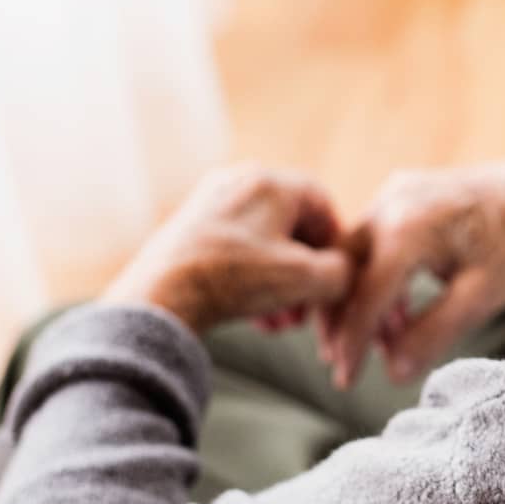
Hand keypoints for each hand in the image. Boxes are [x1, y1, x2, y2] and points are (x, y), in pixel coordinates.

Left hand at [103, 164, 353, 333]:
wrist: (160, 297)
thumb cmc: (235, 280)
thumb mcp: (306, 279)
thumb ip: (341, 271)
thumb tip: (344, 272)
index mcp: (270, 181)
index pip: (322, 203)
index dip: (336, 243)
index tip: (336, 277)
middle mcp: (238, 182)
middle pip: (290, 226)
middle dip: (304, 272)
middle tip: (306, 308)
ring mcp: (209, 203)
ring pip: (262, 242)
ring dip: (279, 282)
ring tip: (279, 322)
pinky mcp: (187, 228)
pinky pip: (234, 250)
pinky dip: (251, 279)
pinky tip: (253, 316)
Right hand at [322, 125, 504, 387]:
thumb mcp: (480, 298)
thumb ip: (433, 334)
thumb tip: (393, 373)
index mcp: (407, 231)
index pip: (364, 297)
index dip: (352, 344)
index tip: (345, 380)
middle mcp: (390, 205)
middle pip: (343, 271)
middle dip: (338, 321)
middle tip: (342, 364)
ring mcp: (393, 194)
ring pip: (352, 255)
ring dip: (357, 299)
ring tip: (379, 343)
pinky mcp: (400, 194)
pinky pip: (371, 239)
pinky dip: (373, 275)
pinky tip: (395, 311)